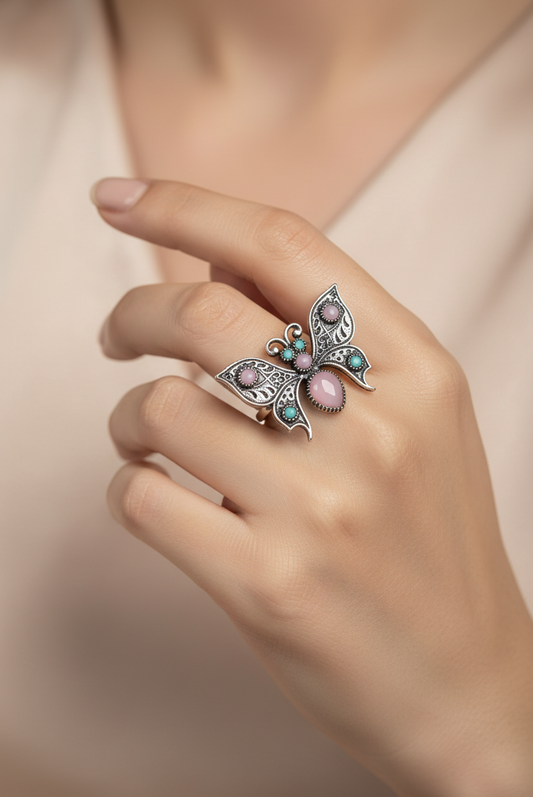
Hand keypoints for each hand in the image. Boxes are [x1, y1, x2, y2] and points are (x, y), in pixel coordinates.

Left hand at [94, 179, 532, 795]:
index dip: (188, 207)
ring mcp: (322, 509)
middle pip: (207, 313)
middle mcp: (375, 429)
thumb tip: (212, 269)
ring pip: (162, 406)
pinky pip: (143, 498)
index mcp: (419, 370)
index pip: (285, 245)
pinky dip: (127, 486)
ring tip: (145, 437)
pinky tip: (156, 495)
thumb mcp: (420, 422)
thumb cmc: (433, 546)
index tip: (119, 201)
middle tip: (116, 334)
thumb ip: (330, 338)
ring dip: (128, 415)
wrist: (471, 686)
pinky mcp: (268, 585)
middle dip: (134, 311)